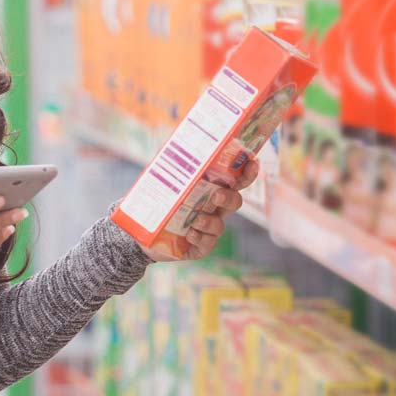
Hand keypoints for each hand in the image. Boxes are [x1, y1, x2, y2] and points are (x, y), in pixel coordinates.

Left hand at [145, 159, 260, 262]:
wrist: (142, 237)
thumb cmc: (157, 205)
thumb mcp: (161, 185)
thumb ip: (170, 170)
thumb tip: (171, 148)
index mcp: (209, 191)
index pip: (234, 181)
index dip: (246, 173)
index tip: (252, 162)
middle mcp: (213, 210)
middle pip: (234, 202)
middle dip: (228, 198)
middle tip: (216, 195)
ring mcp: (208, 230)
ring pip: (219, 225)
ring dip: (209, 222)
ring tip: (195, 220)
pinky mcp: (200, 247)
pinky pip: (208, 244)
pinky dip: (201, 238)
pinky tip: (190, 235)